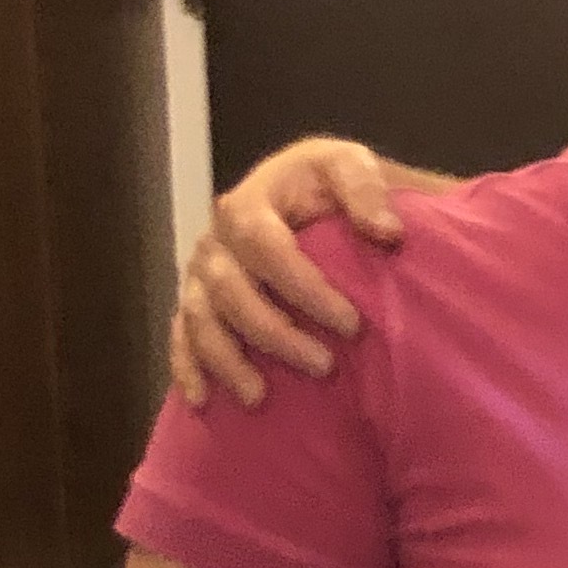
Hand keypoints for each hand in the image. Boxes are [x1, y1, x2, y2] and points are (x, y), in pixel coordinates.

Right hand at [172, 139, 406, 409]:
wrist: (307, 196)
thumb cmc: (330, 188)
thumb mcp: (350, 168)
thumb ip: (364, 189)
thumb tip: (386, 231)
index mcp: (250, 204)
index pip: (263, 244)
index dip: (303, 287)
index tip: (351, 324)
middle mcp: (217, 240)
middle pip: (229, 289)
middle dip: (274, 332)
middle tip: (325, 367)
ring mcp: (200, 274)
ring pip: (200, 319)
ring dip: (226, 360)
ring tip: (259, 397)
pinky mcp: (195, 301)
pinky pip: (180, 335)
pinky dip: (187, 367)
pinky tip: (201, 399)